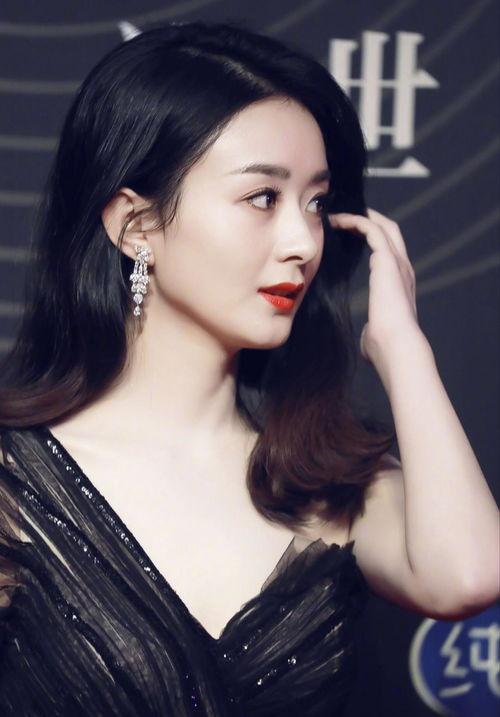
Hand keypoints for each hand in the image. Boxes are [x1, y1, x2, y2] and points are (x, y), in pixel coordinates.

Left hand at [328, 207, 425, 367]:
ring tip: (336, 215)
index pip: (388, 253)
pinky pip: (372, 229)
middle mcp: (403, 269)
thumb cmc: (384, 348)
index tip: (348, 235)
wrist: (396, 347)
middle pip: (390, 231)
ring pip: (382, 226)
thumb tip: (367, 339)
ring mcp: (398, 263)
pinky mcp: (388, 261)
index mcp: (399, 285)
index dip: (371, 240)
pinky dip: (355, 221)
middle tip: (344, 215)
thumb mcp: (374, 335)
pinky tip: (337, 221)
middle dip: (369, 219)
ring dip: (359, 217)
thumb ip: (370, 331)